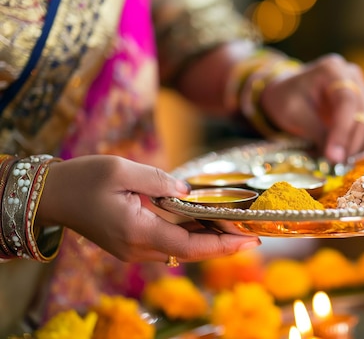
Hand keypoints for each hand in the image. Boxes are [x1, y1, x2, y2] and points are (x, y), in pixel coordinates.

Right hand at [37, 155, 260, 262]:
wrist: (52, 196)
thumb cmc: (83, 179)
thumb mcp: (121, 169)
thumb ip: (159, 181)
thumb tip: (188, 191)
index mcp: (137, 231)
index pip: (190, 245)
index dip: (222, 245)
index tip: (249, 240)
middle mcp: (138, 248)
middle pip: (190, 252)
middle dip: (223, 245)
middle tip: (253, 233)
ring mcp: (135, 250)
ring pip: (181, 251)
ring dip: (209, 241)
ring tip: (237, 227)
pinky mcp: (132, 245)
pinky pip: (169, 245)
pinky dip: (191, 236)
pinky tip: (207, 223)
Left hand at [260, 54, 363, 162]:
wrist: (287, 94)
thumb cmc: (286, 99)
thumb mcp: (293, 114)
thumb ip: (317, 132)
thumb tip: (338, 156)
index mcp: (331, 69)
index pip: (347, 101)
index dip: (343, 132)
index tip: (335, 156)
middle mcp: (353, 75)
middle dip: (355, 142)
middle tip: (340, 163)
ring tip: (353, 159)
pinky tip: (361, 153)